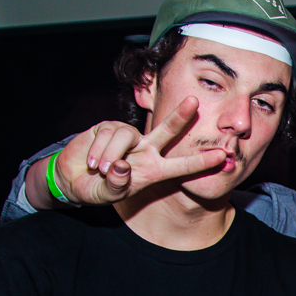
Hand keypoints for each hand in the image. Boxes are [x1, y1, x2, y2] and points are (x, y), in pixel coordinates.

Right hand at [53, 98, 225, 204]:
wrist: (73, 178)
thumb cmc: (97, 188)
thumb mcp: (108, 194)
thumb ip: (117, 184)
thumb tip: (121, 166)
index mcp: (154, 170)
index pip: (181, 166)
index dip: (200, 162)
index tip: (221, 156)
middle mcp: (145, 150)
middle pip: (167, 130)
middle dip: (180, 116)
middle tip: (195, 101)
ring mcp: (128, 137)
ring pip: (125, 137)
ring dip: (109, 156)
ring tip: (98, 170)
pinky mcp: (108, 127)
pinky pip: (107, 135)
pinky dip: (96, 150)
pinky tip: (90, 161)